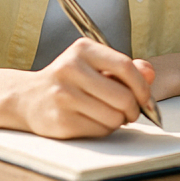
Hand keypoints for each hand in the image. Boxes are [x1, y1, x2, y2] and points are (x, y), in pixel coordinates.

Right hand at [18, 38, 154, 138]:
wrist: (30, 97)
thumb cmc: (69, 80)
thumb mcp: (94, 65)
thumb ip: (125, 68)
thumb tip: (149, 73)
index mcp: (83, 50)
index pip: (125, 66)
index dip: (142, 86)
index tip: (145, 97)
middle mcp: (71, 69)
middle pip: (123, 96)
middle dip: (133, 108)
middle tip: (130, 111)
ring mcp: (64, 95)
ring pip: (113, 117)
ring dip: (118, 120)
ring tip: (109, 114)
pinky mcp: (61, 120)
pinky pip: (100, 130)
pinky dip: (104, 129)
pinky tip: (93, 120)